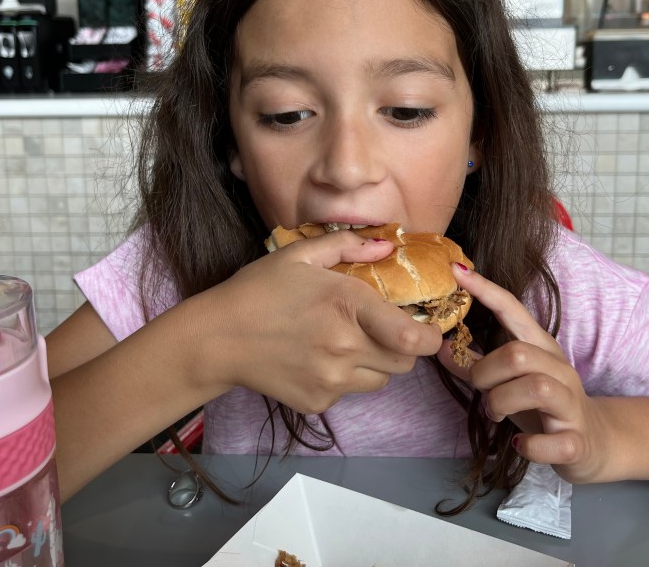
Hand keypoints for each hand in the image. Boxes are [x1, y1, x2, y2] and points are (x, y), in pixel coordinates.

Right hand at [196, 229, 442, 414]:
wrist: (218, 338)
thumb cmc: (259, 291)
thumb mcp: (300, 255)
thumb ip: (348, 246)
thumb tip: (388, 246)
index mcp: (347, 306)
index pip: (414, 338)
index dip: (431, 336)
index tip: (426, 328)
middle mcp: (345, 348)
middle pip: (406, 362)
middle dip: (401, 346)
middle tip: (379, 330)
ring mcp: (332, 380)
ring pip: (382, 379)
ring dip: (375, 363)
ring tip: (344, 343)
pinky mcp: (318, 402)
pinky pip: (350, 392)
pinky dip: (344, 378)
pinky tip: (316, 359)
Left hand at [437, 263, 610, 483]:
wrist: (594, 442)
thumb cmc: (543, 405)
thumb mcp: (509, 381)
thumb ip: (475, 363)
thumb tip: (438, 346)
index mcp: (540, 348)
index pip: (513, 310)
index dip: (485, 290)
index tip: (456, 271)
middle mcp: (559, 369)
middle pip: (517, 353)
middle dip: (485, 372)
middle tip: (480, 389)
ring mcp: (570, 404)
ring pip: (536, 387)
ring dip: (501, 402)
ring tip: (495, 412)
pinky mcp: (575, 440)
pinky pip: (551, 442)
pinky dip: (529, 444)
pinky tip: (519, 443)